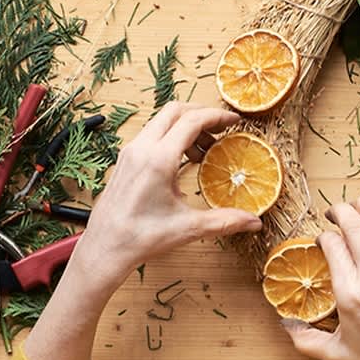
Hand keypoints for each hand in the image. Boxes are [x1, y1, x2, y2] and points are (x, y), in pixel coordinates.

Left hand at [26, 103, 261, 359]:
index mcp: (158, 158)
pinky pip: (150, 135)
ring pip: (160, 122)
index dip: (216, 116)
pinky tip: (181, 163)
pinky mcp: (124, 160)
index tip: (233, 120)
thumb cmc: (141, 237)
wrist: (105, 248)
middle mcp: (141, 148)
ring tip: (203, 152)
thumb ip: (224, 221)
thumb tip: (254, 222)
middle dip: (201, 114)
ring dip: (185, 127)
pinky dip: (170, 138)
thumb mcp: (188, 228)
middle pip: (175, 111)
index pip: (192, 120)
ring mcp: (129, 152)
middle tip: (220, 128)